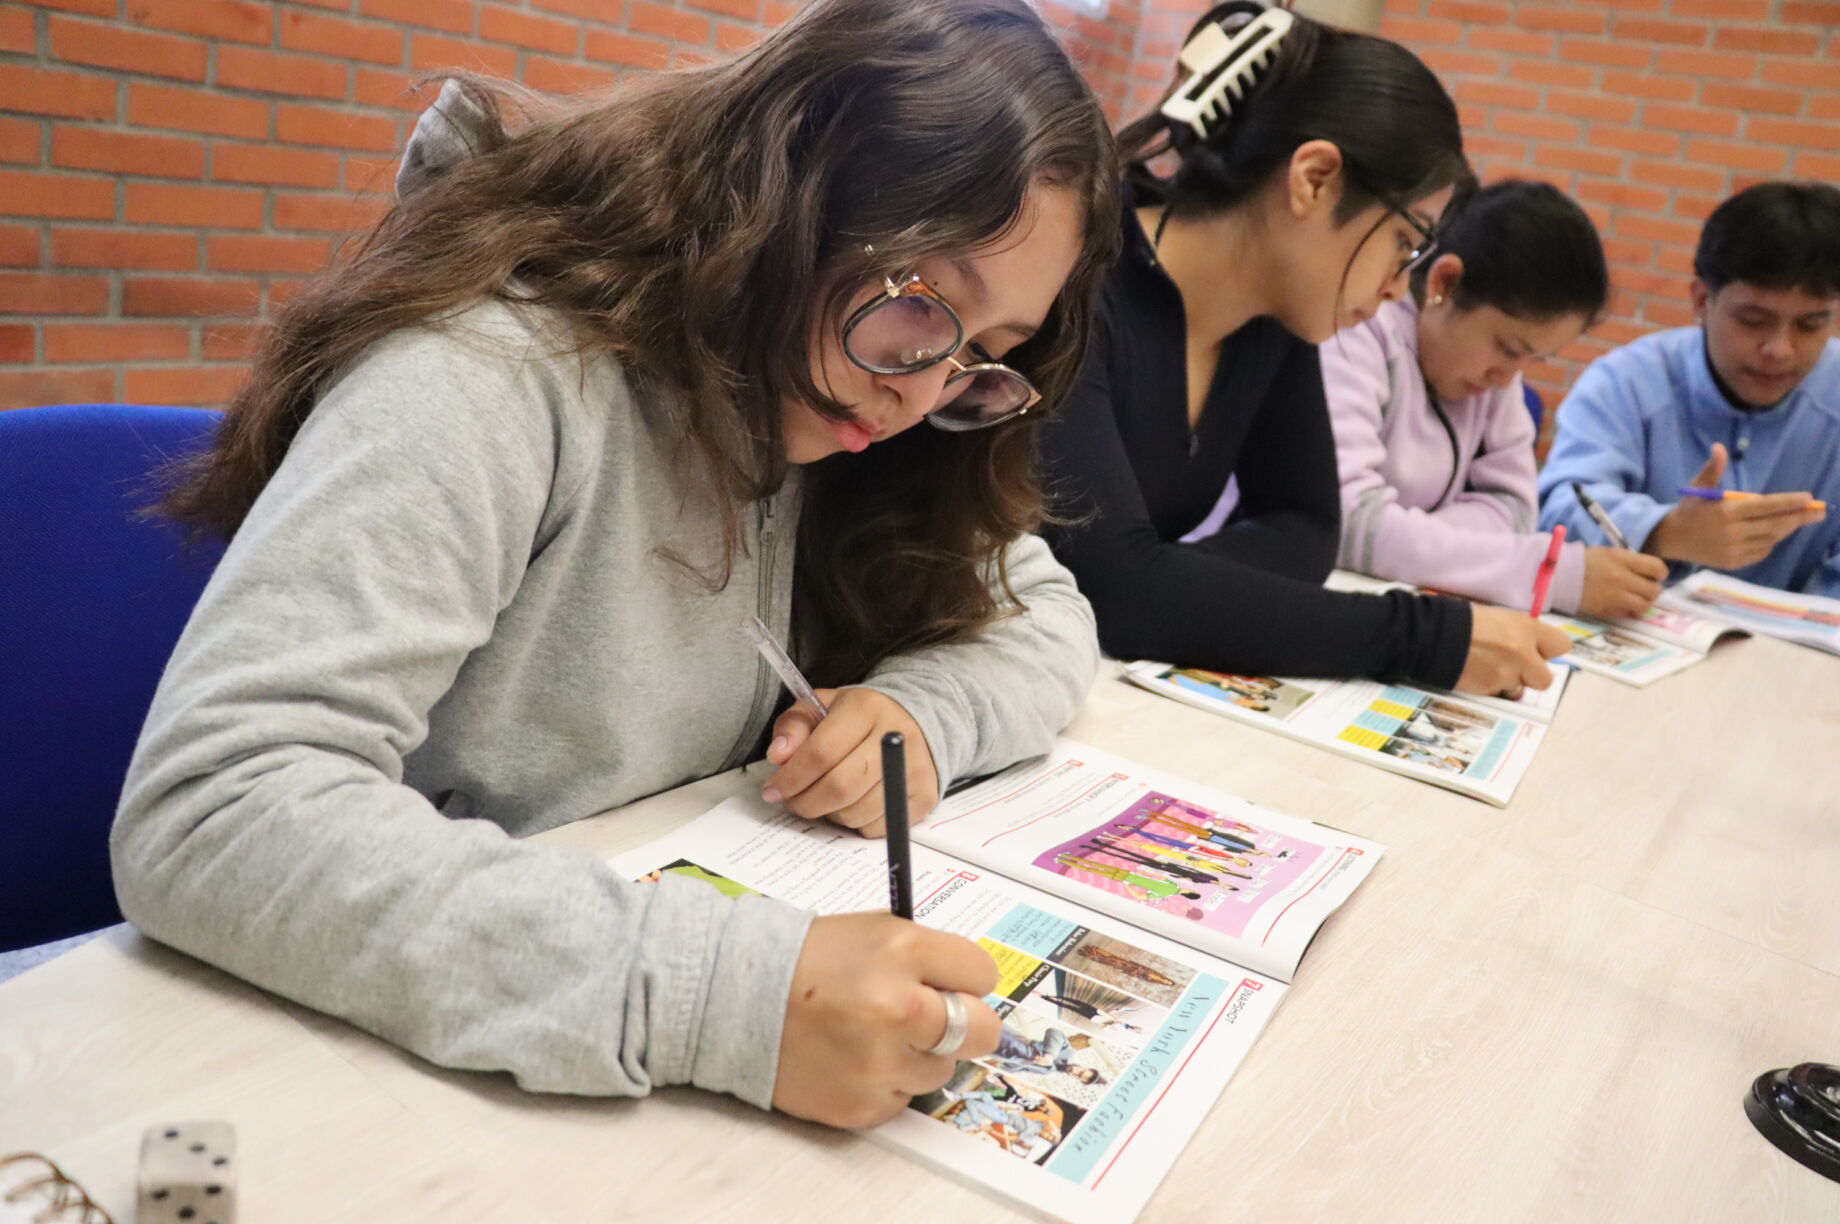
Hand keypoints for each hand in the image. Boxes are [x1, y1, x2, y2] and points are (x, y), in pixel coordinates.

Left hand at [763, 688, 938, 837]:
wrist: (914, 721)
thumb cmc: (858, 718)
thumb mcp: (820, 707)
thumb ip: (794, 727)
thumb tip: (778, 756)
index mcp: (866, 708)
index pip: (821, 752)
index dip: (791, 778)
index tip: (773, 790)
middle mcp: (895, 737)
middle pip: (840, 787)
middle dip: (807, 802)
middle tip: (794, 802)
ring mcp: (914, 769)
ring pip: (857, 813)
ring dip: (831, 814)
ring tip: (825, 799)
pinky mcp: (925, 796)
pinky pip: (878, 827)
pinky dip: (857, 823)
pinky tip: (853, 804)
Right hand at [773, 912, 1000, 1127]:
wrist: (734, 998)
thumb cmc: (806, 960)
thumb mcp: (873, 931)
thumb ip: (927, 957)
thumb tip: (971, 988)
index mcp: (902, 952)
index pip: (982, 974)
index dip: (966, 979)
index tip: (953, 983)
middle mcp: (897, 1008)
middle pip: (982, 1031)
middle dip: (967, 1024)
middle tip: (938, 1019)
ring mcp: (880, 1063)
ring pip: (943, 1071)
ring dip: (920, 1055)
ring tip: (876, 1035)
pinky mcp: (862, 1105)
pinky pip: (903, 1100)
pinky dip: (887, 1082)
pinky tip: (854, 1059)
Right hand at [1455, 604, 1571, 697]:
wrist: (1431, 635)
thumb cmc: (1461, 621)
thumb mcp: (1498, 619)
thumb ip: (1519, 634)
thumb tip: (1531, 648)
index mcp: (1526, 628)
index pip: (1561, 646)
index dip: (1548, 651)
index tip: (1537, 651)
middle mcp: (1523, 652)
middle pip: (1545, 679)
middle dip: (1531, 676)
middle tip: (1514, 667)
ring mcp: (1507, 674)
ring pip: (1519, 689)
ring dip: (1507, 683)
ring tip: (1486, 668)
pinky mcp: (1490, 689)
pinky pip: (1497, 694)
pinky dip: (1488, 687)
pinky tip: (1475, 673)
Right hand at [1577, 547, 1668, 619]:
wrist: (1559, 577)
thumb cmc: (1585, 562)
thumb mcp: (1610, 554)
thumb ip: (1630, 562)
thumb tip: (1648, 573)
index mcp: (1623, 560)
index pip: (1658, 569)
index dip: (1660, 573)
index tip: (1654, 575)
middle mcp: (1622, 578)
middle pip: (1654, 590)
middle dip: (1651, 589)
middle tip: (1643, 587)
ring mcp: (1615, 596)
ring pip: (1645, 605)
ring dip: (1642, 602)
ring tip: (1634, 598)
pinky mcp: (1608, 610)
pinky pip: (1629, 613)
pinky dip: (1629, 610)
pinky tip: (1621, 604)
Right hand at [1648, 444, 1823, 568]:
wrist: (1671, 539)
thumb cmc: (1689, 509)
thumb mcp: (1698, 487)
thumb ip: (1713, 468)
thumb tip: (1719, 447)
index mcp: (1726, 512)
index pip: (1765, 506)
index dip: (1789, 502)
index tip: (1808, 498)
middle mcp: (1732, 532)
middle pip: (1775, 524)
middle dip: (1800, 517)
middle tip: (1819, 512)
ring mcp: (1734, 549)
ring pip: (1771, 538)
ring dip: (1786, 528)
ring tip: (1799, 519)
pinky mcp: (1734, 562)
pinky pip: (1761, 550)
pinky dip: (1770, 541)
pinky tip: (1773, 533)